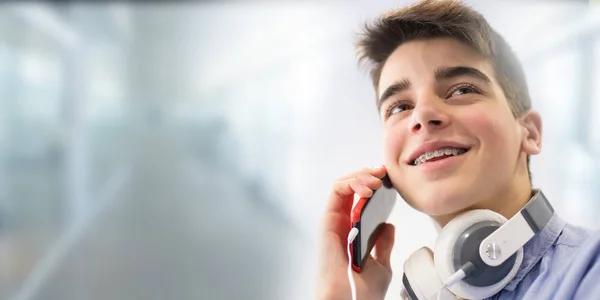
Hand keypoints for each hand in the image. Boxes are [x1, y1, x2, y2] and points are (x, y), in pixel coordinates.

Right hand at [316, 165, 395, 299]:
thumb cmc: (363, 290)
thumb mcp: (382, 263)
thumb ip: (383, 243)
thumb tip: (388, 225)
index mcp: (353, 231)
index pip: (360, 198)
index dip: (373, 183)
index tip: (389, 178)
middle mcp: (342, 223)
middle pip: (351, 186)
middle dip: (367, 174)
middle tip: (383, 172)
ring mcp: (334, 220)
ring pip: (342, 184)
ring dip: (360, 176)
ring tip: (376, 180)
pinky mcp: (328, 220)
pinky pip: (335, 192)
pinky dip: (351, 183)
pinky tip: (367, 189)